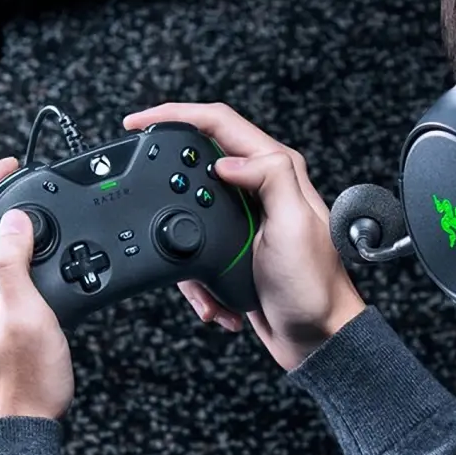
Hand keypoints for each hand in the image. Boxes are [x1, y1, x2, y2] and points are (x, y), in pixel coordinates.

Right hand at [124, 103, 365, 369]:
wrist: (317, 339)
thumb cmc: (313, 287)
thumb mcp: (293, 225)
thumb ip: (269, 177)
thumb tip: (227, 160)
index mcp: (277, 170)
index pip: (219, 122)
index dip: (175, 114)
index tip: (138, 123)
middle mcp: (260, 186)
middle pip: (195, 162)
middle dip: (170, 191)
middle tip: (149, 205)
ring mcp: (244, 217)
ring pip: (188, 212)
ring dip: (184, 251)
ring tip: (203, 280)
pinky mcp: (234, 246)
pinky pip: (194, 251)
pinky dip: (196, 279)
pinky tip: (216, 298)